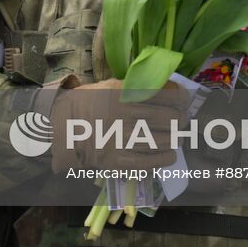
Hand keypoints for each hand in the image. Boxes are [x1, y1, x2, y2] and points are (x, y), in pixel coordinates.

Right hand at [48, 78, 187, 173]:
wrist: (64, 126)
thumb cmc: (90, 102)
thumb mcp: (111, 84)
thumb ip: (137, 86)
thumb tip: (166, 89)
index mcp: (125, 93)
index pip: (165, 93)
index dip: (180, 97)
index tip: (184, 100)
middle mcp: (126, 115)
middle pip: (169, 119)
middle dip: (180, 120)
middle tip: (181, 121)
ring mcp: (123, 139)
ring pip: (163, 141)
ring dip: (175, 139)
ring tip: (176, 138)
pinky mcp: (119, 160)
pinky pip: (151, 162)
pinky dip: (165, 158)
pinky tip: (169, 155)